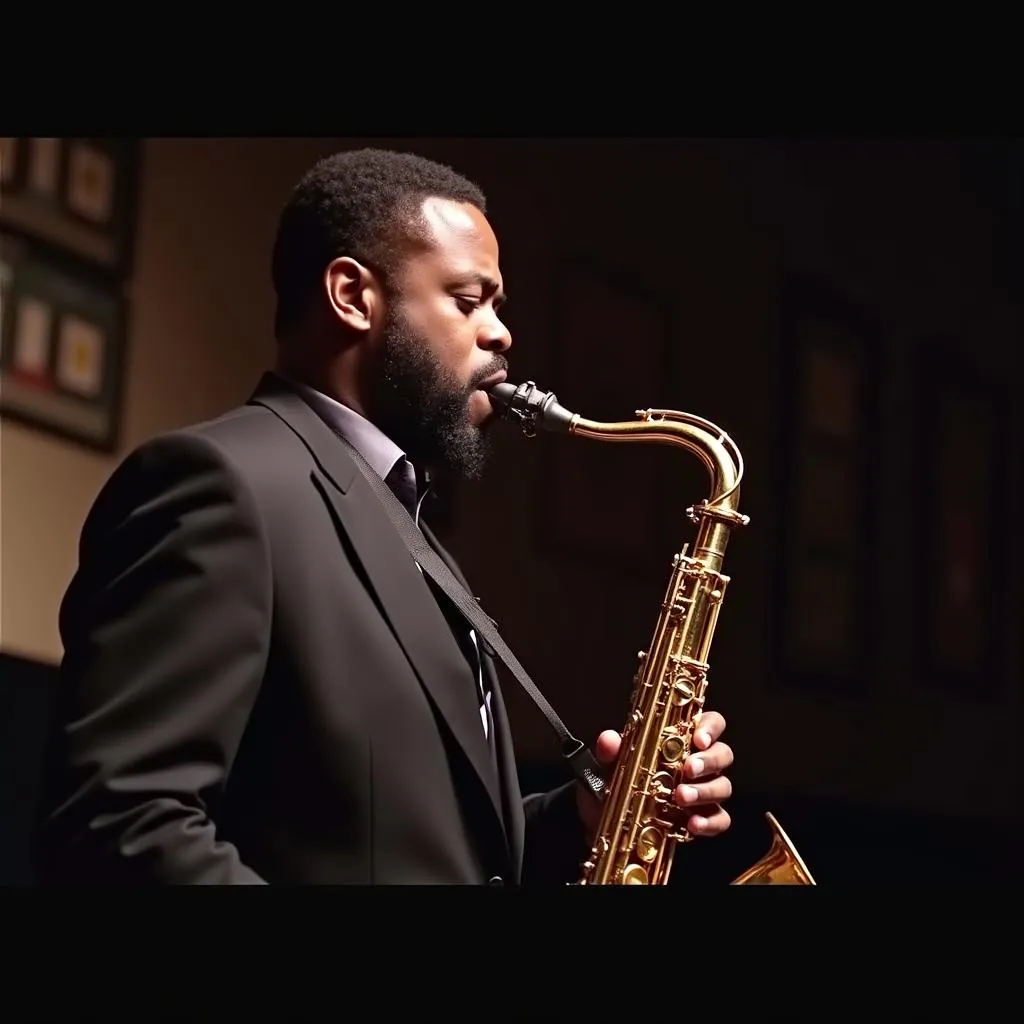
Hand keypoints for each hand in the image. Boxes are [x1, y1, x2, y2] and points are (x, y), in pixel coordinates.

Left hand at [576, 711, 733, 838]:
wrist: (610, 824)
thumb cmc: (618, 785)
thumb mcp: (609, 766)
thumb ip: (610, 751)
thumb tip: (609, 739)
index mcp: (683, 741)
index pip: (711, 724)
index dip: (710, 728)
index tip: (698, 738)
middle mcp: (700, 764)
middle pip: (723, 754)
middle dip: (708, 760)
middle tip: (688, 769)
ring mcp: (705, 792)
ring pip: (723, 786)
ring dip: (705, 791)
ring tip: (681, 797)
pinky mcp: (705, 819)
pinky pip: (720, 820)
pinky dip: (709, 822)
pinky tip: (692, 824)